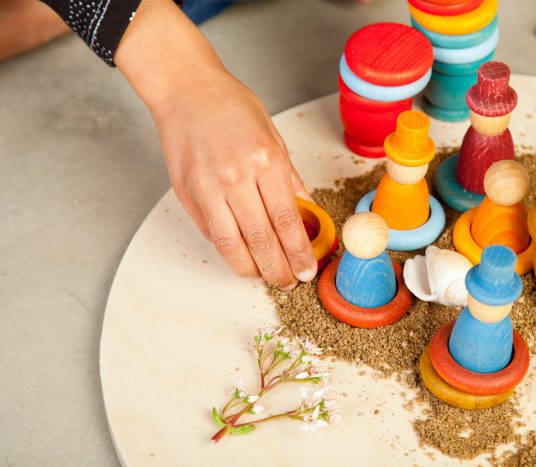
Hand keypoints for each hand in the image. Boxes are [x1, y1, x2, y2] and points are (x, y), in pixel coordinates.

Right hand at [156, 70, 316, 288]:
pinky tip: (242, 257)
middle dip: (278, 268)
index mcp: (265, 161)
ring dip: (251, 269)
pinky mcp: (187, 194)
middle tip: (289, 282)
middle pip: (262, 239)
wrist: (187, 91)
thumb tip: (307, 214)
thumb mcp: (274, 137)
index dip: (298, 252)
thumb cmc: (232, 108)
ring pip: (232, 245)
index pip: (287, 220)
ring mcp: (208, 188)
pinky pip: (211, 233)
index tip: (307, 270)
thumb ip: (290, 181)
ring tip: (265, 277)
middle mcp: (236, 177)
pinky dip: (228, 251)